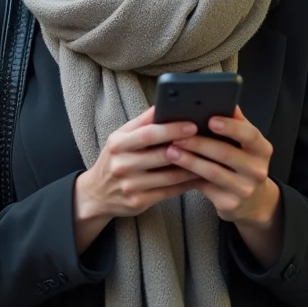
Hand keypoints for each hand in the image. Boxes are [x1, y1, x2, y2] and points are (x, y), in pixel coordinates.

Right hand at [75, 107, 202, 222]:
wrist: (96, 194)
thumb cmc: (115, 159)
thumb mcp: (121, 137)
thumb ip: (142, 122)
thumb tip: (164, 104)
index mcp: (118, 143)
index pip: (148, 134)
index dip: (171, 129)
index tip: (192, 124)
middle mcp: (122, 165)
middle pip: (161, 155)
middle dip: (187, 147)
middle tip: (209, 140)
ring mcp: (130, 186)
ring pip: (170, 176)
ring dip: (193, 166)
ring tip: (211, 157)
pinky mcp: (138, 202)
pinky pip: (169, 191)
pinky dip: (187, 183)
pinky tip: (200, 175)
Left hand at [166, 107, 277, 225]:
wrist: (253, 201)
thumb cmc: (242, 162)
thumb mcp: (244, 144)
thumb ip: (234, 123)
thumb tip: (218, 97)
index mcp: (262, 149)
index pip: (250, 134)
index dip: (230, 127)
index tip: (210, 119)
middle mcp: (257, 170)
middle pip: (226, 153)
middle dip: (199, 143)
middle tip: (176, 135)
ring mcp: (245, 189)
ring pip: (212, 172)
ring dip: (189, 160)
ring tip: (170, 150)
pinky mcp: (230, 204)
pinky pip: (204, 188)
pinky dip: (188, 176)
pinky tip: (173, 168)